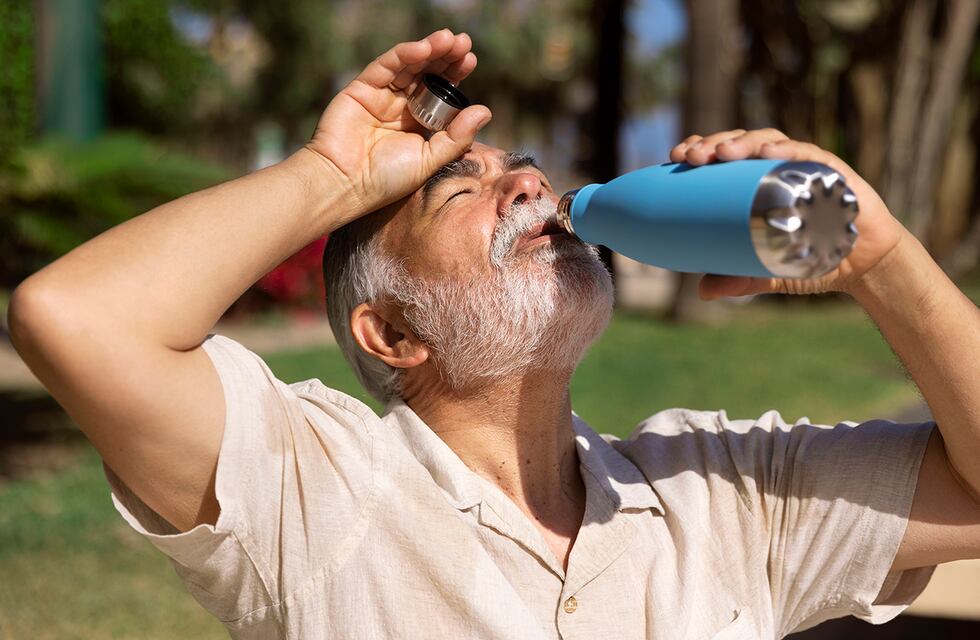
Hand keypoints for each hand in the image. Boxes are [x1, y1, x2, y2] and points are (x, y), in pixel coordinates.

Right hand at [306, 29, 491, 218]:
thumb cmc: (386, 179)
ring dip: (429, 49)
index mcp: (418, 123)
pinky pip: (385, 66)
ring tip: (449, 39)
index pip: (440, 92)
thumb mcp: (429, 159)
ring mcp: (381, 96)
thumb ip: (456, 137)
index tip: (470, 60)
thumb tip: (485, 110)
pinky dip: (404, 54)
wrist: (345, 185)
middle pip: (426, 73)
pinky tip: (422, 48)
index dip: (454, 74)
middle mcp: (400, 106)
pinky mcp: (361, 89)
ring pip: (408, 65)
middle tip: (463, 43)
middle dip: (445, 57)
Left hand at [668, 129, 910, 298]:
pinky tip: (767, 153)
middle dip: (712, 143)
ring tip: (721, 153)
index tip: (675, 156)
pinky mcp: (833, 171)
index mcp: (758, 183)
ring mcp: (805, 166)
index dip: (700, 148)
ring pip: (769, 141)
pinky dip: (787, 151)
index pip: (724, 157)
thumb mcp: (769, 271)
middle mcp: (778, 168)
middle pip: (740, 143)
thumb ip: (739, 279)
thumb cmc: (814, 259)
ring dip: (743, 142)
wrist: (865, 265)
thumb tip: (702, 291)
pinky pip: (808, 154)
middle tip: (690, 156)